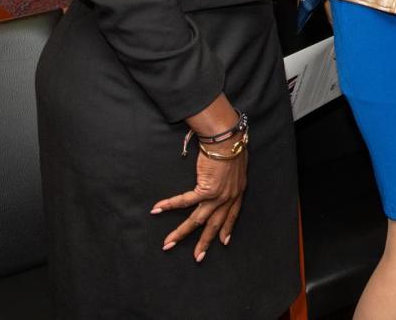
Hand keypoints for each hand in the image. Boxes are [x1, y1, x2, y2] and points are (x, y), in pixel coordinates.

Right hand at [151, 147, 247, 261]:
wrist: (228, 139)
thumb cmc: (232, 146)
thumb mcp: (237, 166)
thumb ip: (230, 178)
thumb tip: (223, 177)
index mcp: (238, 191)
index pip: (233, 215)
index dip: (228, 229)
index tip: (224, 242)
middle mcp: (229, 196)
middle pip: (215, 224)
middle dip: (204, 242)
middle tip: (197, 257)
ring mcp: (218, 195)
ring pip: (197, 220)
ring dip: (181, 233)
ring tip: (168, 243)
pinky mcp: (206, 189)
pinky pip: (185, 201)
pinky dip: (170, 204)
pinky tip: (158, 209)